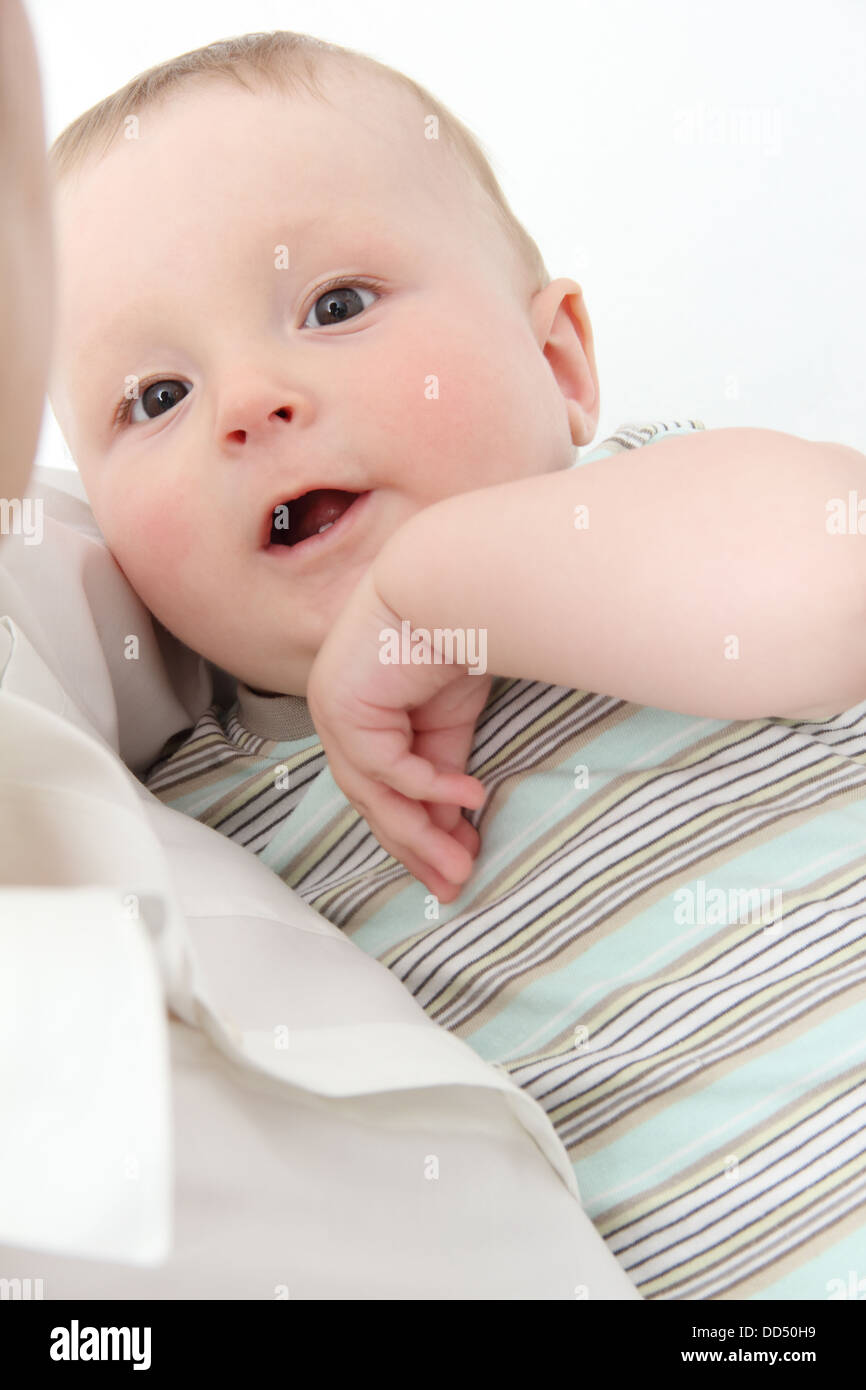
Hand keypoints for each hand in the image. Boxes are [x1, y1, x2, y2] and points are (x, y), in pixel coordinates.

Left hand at [306, 565, 490, 900]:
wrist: (448, 582)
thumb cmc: (454, 635)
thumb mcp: (450, 717)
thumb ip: (443, 766)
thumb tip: (456, 822)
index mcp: (361, 718)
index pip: (381, 791)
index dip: (416, 834)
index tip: (451, 868)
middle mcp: (339, 718)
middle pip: (374, 802)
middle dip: (418, 847)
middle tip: (456, 883)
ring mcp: (334, 713)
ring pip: (375, 794)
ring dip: (422, 832)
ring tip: (462, 862)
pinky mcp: (342, 708)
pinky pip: (388, 767)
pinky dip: (429, 788)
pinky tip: (470, 797)